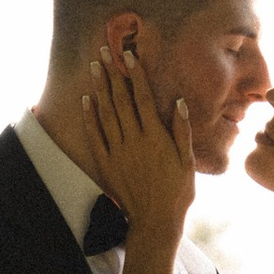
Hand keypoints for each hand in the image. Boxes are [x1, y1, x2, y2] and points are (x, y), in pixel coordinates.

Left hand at [81, 43, 197, 243]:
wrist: (155, 222)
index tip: (129, 56)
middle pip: (121, 100)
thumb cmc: (177, 192)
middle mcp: (134, 140)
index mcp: (155, 137)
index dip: (135, 75)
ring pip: (106, 114)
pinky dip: (90, 117)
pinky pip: (95, 136)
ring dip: (100, 88)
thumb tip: (179, 101)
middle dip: (113, 74)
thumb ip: (182, 130)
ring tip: (95, 67)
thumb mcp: (188, 161)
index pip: (143, 99)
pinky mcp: (106, 164)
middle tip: (105, 51)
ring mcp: (118, 152)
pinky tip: (86, 101)